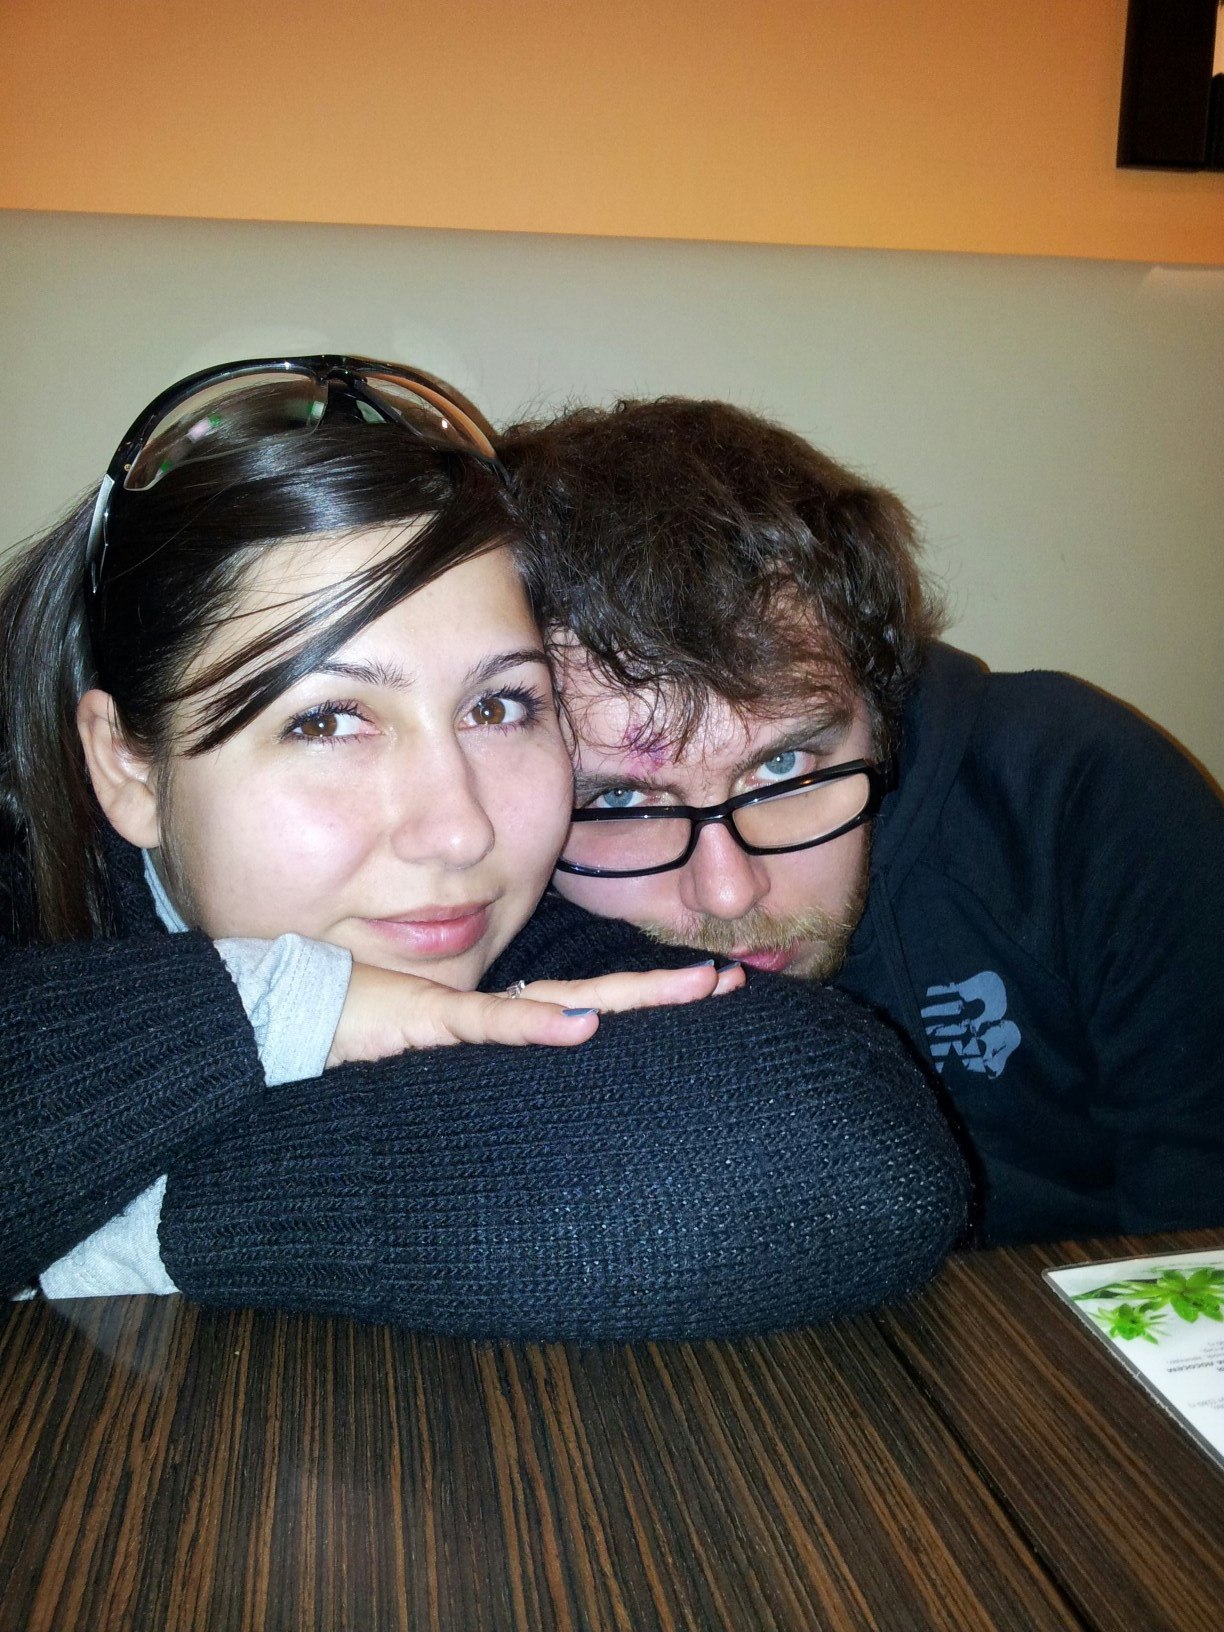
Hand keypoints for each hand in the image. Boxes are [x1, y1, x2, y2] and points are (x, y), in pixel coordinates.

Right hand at [326, 959, 744, 1065]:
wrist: (296, 1016)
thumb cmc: (368, 1036)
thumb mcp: (446, 1060)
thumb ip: (492, 1061)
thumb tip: (546, 1067)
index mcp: (510, 1019)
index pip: (597, 1006)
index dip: (654, 999)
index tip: (715, 987)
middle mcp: (503, 1008)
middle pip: (602, 997)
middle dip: (668, 990)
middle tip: (731, 980)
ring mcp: (472, 1010)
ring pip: (567, 1001)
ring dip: (631, 998)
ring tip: (693, 989)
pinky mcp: (432, 1020)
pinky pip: (491, 1025)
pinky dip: (536, 1026)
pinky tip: (582, 1027)